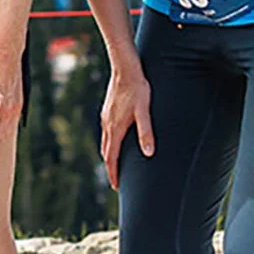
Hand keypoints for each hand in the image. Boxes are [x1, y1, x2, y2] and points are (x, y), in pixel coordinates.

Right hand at [98, 58, 154, 189]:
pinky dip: (110, 142)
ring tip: (117, 163)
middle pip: (106, 151)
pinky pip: (107, 131)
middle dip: (111, 167)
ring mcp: (106, 116)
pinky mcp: (108, 110)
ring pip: (105, 141)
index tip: (116, 186)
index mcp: (115, 128)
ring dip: (110, 155)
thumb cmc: (137, 88)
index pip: (111, 157)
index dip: (114, 173)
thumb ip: (146, 132)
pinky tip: (117, 139)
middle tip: (117, 180)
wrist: (124, 67)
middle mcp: (107, 124)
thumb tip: (148, 153)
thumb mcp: (144, 111)